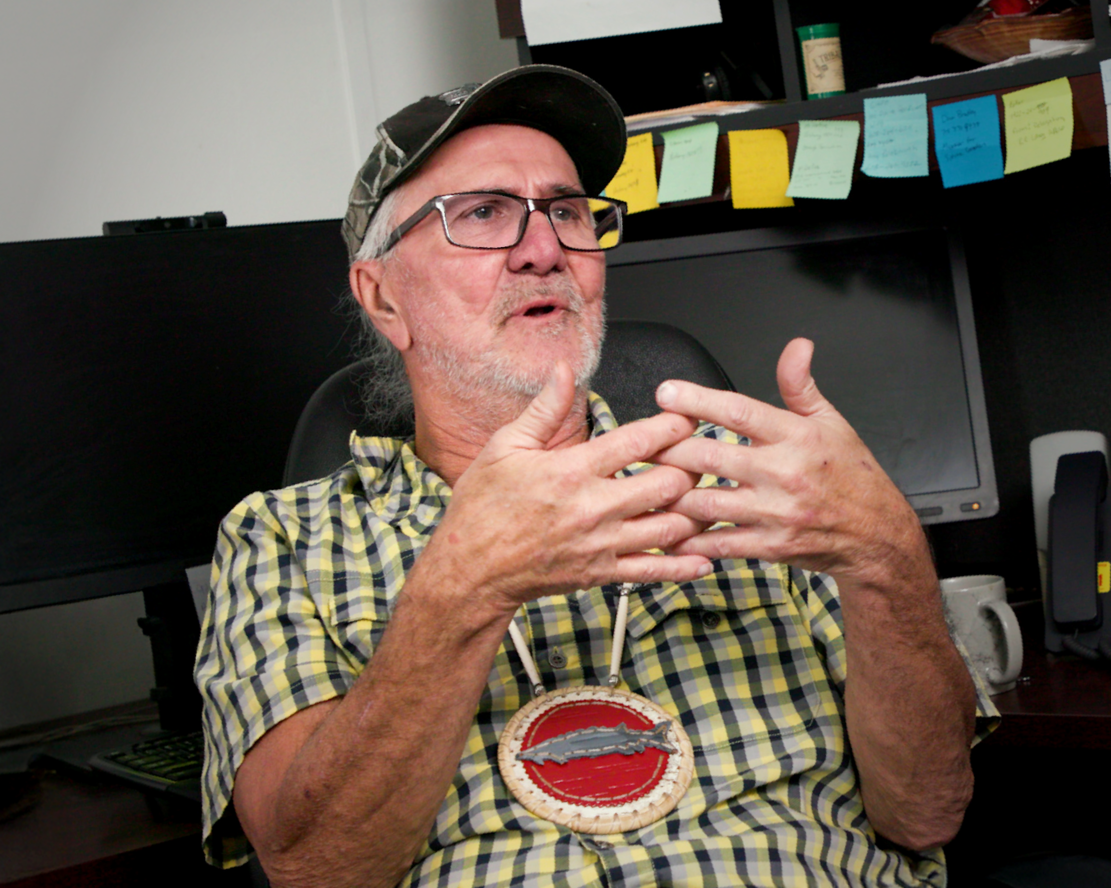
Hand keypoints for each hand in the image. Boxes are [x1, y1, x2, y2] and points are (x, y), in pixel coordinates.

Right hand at [425, 361, 712, 612]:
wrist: (469, 569)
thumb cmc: (482, 508)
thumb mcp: (504, 446)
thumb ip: (544, 409)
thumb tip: (563, 370)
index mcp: (571, 470)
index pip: (638, 441)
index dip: (673, 425)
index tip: (688, 417)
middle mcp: (592, 508)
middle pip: (667, 484)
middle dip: (691, 467)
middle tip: (700, 457)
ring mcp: (600, 544)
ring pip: (670, 528)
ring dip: (694, 512)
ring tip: (706, 497)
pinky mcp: (601, 574)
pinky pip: (653, 572)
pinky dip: (683, 566)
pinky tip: (703, 558)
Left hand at [653, 338, 928, 585]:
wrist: (876, 534)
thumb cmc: (851, 475)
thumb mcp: (832, 423)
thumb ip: (801, 386)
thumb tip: (796, 347)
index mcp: (795, 437)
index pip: (738, 411)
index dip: (698, 400)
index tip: (666, 392)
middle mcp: (783, 473)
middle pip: (710, 457)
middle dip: (668, 451)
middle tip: (641, 445)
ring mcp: (776, 512)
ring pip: (706, 502)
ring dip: (671, 495)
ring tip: (646, 486)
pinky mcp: (771, 546)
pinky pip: (721, 542)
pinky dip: (692, 538)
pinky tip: (669, 531)